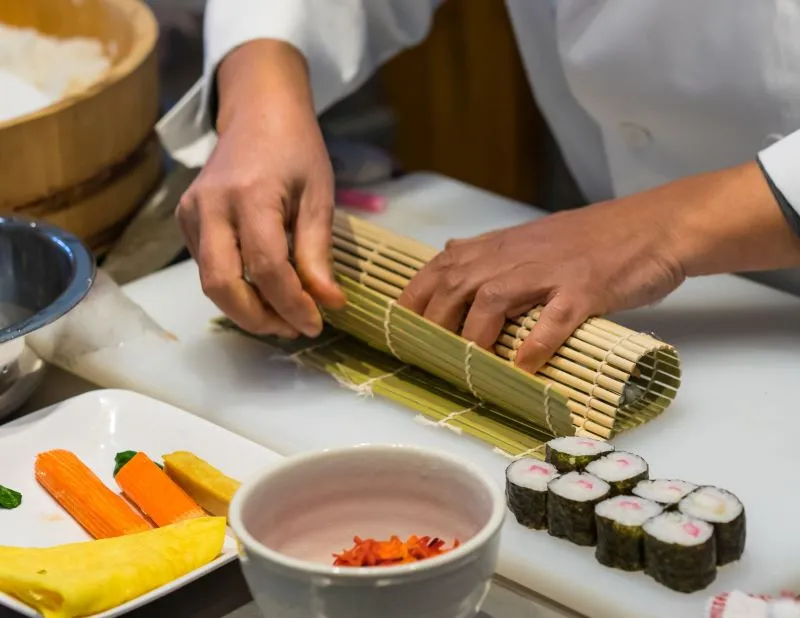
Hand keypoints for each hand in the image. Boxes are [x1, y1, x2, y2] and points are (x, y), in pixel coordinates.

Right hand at [176, 41, 344, 338]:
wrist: (257, 112)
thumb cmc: (296, 150)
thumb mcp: (319, 196)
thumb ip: (318, 252)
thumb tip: (328, 303)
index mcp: (250, 195)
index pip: (267, 267)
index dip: (292, 304)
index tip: (316, 323)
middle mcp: (211, 206)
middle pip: (223, 285)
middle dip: (258, 318)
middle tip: (293, 329)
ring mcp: (190, 213)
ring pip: (211, 282)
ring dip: (246, 309)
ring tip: (284, 315)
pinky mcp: (184, 219)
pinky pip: (207, 268)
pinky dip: (236, 288)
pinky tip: (264, 289)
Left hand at [397, 162, 799, 372]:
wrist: (653, 226)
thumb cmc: (592, 240)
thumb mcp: (533, 239)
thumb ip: (491, 251)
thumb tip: (450, 256)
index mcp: (502, 245)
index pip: (442, 266)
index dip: (414, 296)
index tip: (396, 326)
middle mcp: (518, 254)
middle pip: (458, 284)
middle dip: (435, 322)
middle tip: (427, 356)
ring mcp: (552, 270)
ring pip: (495, 298)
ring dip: (475, 335)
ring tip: (469, 366)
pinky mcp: (587, 288)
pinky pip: (556, 316)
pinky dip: (536, 341)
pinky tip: (525, 366)